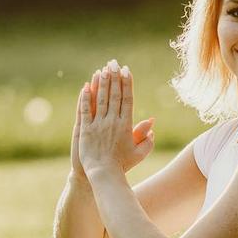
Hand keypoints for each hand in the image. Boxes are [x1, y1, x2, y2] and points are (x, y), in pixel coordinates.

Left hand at [74, 60, 153, 177]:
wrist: (104, 175)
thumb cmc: (123, 165)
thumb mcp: (140, 152)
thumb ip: (147, 138)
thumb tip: (152, 123)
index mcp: (126, 125)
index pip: (127, 99)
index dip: (127, 83)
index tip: (126, 71)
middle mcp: (112, 122)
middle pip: (114, 95)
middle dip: (114, 77)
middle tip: (114, 63)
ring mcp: (98, 125)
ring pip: (100, 99)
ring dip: (101, 83)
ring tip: (102, 69)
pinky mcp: (85, 130)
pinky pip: (85, 110)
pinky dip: (85, 98)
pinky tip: (85, 86)